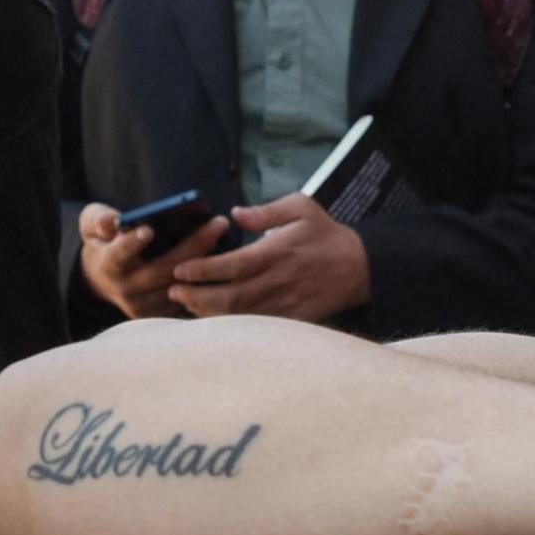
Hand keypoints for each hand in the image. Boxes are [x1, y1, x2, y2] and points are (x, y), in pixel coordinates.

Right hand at [78, 202, 231, 321]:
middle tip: (219, 223)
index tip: (149, 229)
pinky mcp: (161, 314)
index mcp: (108, 265)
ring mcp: (145, 306)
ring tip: (225, 237)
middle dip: (194, 245)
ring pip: (182, 285)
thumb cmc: (103, 241)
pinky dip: (206, 279)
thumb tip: (111, 222)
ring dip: (206, 262)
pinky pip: (189, 298)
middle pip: (164, 269)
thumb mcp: (92, 225)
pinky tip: (225, 258)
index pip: (119, 256)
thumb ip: (99, 219)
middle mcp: (126, 290)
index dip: (132, 244)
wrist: (104, 278)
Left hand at [168, 192, 371, 320]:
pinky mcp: (294, 317)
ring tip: (185, 305)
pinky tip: (214, 322)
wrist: (361, 266)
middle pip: (231, 296)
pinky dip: (234, 328)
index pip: (234, 265)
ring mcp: (287, 302)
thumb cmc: (327, 234)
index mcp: (279, 251)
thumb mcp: (302, 207)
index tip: (180, 270)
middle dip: (197, 296)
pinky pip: (259, 327)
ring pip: (241, 315)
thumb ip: (266, 211)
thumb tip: (235, 213)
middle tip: (173, 292)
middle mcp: (280, 280)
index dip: (204, 270)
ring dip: (209, 313)